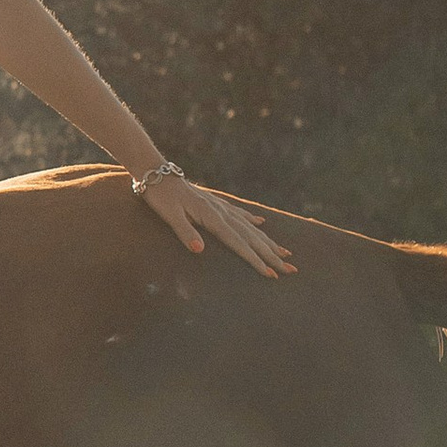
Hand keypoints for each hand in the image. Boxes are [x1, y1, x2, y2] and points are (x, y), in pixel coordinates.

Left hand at [141, 172, 293, 277]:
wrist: (156, 172)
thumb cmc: (160, 196)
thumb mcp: (169, 215)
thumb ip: (184, 232)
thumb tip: (198, 250)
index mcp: (212, 218)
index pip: (239, 244)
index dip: (255, 260)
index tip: (271, 274)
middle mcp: (221, 212)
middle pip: (252, 238)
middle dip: (272, 255)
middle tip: (290, 270)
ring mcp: (219, 207)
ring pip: (250, 227)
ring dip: (268, 241)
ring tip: (285, 253)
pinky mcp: (214, 203)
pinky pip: (238, 213)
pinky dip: (251, 220)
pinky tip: (261, 222)